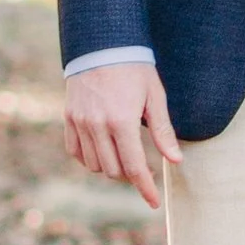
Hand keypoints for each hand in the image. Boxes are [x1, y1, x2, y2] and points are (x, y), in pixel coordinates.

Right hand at [63, 60, 181, 209]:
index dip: (145, 188)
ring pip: (94, 165)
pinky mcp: (69, 117)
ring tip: (123, 154)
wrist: (102, 42)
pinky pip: (76, 152)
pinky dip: (89, 157)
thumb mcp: (155, 97)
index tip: (154, 202)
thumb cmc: (135, 68)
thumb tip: (176, 160)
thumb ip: (163, 131)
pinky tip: (102, 150)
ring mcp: (80, 122)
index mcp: (122, 121)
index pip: (134, 167)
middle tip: (142, 166)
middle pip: (114, 170)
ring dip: (110, 166)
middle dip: (130, 174)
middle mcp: (97, 125)